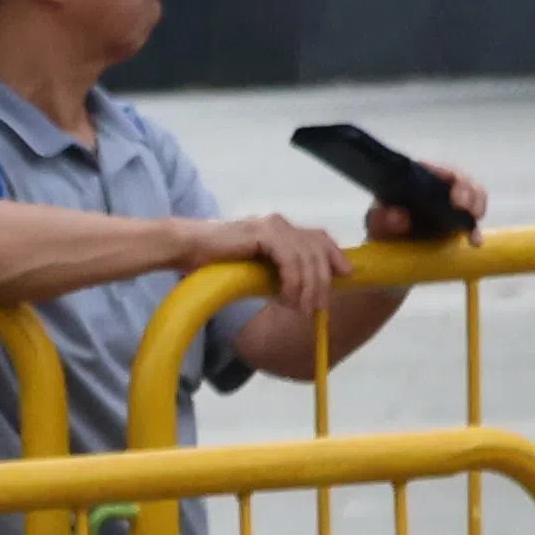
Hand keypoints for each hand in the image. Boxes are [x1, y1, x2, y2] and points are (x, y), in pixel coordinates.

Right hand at [199, 214, 368, 375]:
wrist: (187, 249)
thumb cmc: (214, 262)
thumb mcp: (254, 270)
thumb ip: (275, 273)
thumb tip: (297, 293)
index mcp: (280, 229)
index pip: (318, 238)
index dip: (335, 256)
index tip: (347, 275)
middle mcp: (280, 224)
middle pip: (318, 249)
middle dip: (323, 281)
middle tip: (318, 308)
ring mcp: (273, 226)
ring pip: (307, 257)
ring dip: (308, 288)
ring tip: (302, 310)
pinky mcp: (263, 233)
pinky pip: (289, 260)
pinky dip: (292, 282)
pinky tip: (286, 298)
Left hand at [383, 154, 484, 251]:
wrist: (389, 254)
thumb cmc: (382, 230)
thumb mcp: (376, 225)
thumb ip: (382, 219)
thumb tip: (399, 216)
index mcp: (414, 180)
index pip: (432, 167)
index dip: (443, 170)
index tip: (449, 179)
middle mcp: (436, 186)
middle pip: (458, 178)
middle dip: (465, 188)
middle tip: (461, 204)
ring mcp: (451, 203)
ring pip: (472, 194)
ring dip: (476, 204)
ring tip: (473, 216)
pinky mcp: (460, 222)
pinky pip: (473, 220)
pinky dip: (475, 230)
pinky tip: (474, 241)